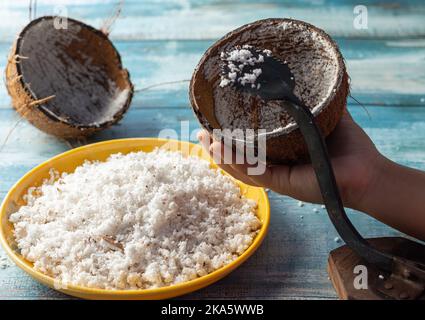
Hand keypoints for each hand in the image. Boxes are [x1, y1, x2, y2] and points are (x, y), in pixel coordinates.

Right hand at [198, 109, 383, 207]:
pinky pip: (252, 173)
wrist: (366, 171)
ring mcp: (276, 177)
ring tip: (203, 139)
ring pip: (239, 168)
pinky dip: (234, 161)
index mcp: (280, 154)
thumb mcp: (325, 117)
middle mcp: (274, 167)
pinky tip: (220, 149)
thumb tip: (306, 79)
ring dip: (218, 154)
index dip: (229, 139)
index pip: (248, 148)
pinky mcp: (281, 183)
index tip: (214, 123)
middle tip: (199, 132)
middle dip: (215, 147)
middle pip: (237, 160)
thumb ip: (312, 102)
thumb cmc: (349, 147)